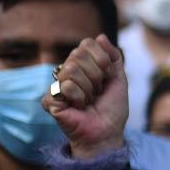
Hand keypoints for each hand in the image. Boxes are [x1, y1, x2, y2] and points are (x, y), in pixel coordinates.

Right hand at [45, 34, 128, 157]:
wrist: (108, 132)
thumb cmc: (112, 109)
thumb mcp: (119, 79)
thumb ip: (113, 57)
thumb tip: (100, 36)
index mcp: (82, 65)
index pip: (86, 44)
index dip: (102, 60)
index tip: (107, 78)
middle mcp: (67, 72)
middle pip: (77, 54)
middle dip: (96, 75)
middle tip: (97, 92)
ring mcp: (56, 85)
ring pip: (71, 70)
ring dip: (88, 88)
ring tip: (88, 101)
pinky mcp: (50, 100)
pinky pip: (65, 86)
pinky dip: (79, 97)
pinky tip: (78, 107)